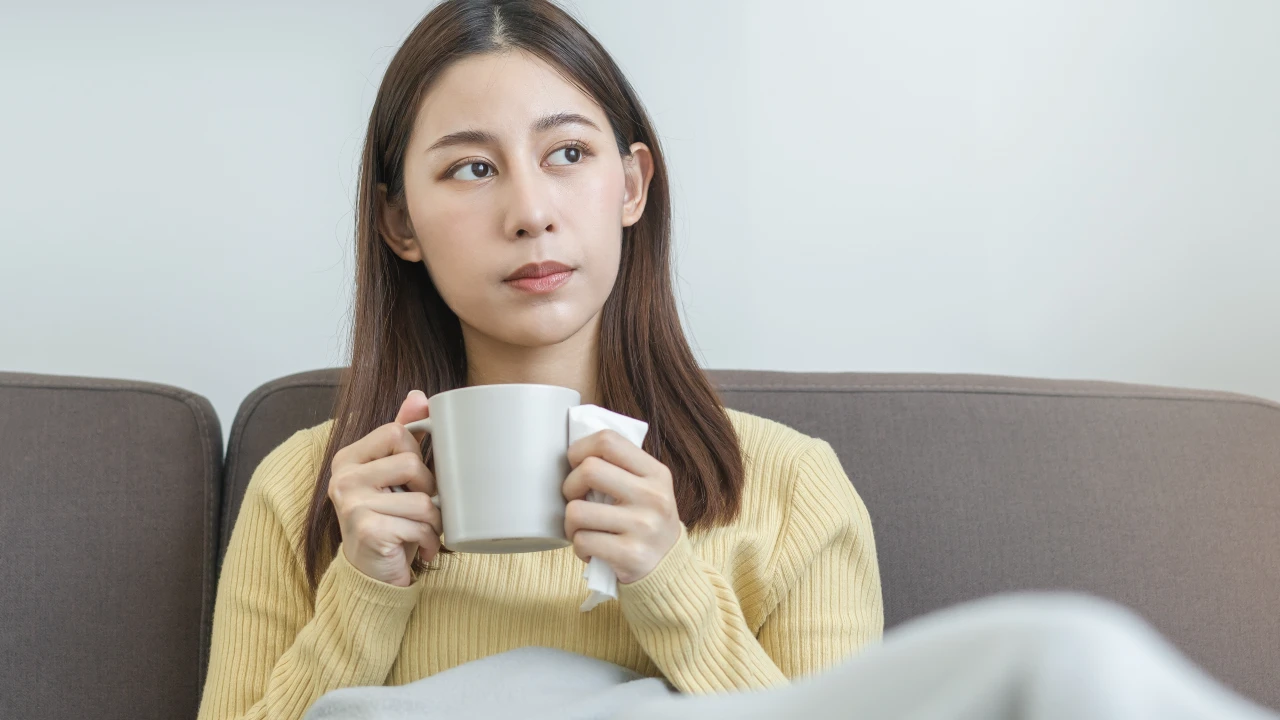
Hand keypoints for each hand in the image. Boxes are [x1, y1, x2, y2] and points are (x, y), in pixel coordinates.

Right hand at [328, 390, 441, 586]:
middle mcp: (343, 478)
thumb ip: (402, 435)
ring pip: (423, 500)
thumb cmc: (388, 521)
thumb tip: (418, 396)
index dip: (418, 454)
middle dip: (430, 490)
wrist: (372, 574)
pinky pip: (421, 526)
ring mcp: (352, 504)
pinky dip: (430, 542)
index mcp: (348, 458)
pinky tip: (421, 550)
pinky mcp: (368, 530)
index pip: (398, 432)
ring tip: (424, 531)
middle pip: (413, 463)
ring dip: (435, 522)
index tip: (414, 479)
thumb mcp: (394, 476)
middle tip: (422, 509)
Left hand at [561, 429, 681, 583]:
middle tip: (576, 499)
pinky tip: (592, 549)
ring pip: (577, 510)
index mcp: (656, 473)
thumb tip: (575, 450)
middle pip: (589, 470)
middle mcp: (652, 496)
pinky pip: (582, 541)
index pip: (608, 440)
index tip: (576, 464)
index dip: (581, 448)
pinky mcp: (630, 554)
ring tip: (582, 528)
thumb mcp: (648, 488)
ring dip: (570, 522)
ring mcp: (643, 526)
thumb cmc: (646, 521)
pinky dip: (578, 546)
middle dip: (570, 485)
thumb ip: (621, 467)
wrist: (670, 567)